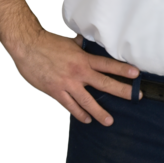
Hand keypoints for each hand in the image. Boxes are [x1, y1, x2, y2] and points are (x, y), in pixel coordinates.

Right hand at [12, 28, 141, 125]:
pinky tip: (86, 119)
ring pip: (87, 101)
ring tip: (109, 120)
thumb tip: (83, 43)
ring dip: (99, 112)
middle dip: (121, 90)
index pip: (108, 64)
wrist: (27, 46)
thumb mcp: (68, 42)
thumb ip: (78, 46)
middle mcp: (79, 72)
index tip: (136, 74)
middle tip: (135, 96)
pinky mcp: (56, 91)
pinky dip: (78, 113)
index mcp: (83, 58)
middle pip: (104, 83)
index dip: (122, 69)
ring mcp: (68, 83)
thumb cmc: (47, 42)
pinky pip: (70, 105)